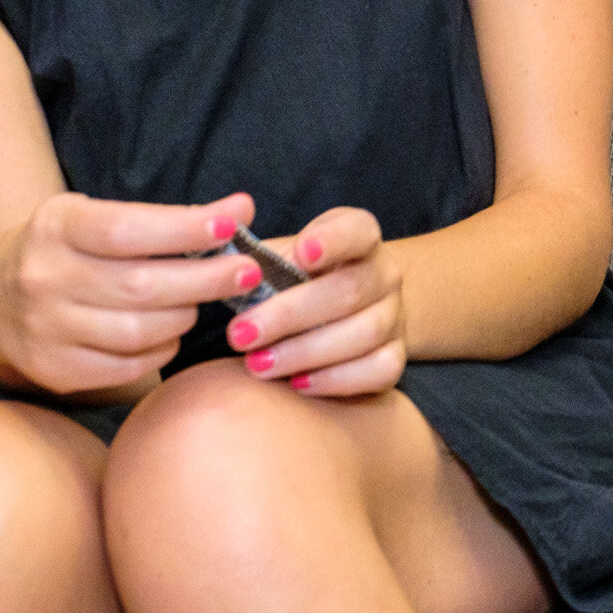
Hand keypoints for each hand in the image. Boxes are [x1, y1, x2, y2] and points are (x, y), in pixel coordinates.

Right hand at [0, 191, 260, 396]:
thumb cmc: (67, 251)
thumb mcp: (100, 218)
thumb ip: (167, 217)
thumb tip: (241, 209)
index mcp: (56, 228)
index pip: (128, 230)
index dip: (185, 230)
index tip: (233, 225)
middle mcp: (43, 278)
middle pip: (141, 286)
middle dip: (206, 279)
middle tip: (247, 272)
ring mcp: (44, 329)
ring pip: (139, 330)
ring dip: (184, 316)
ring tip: (200, 302)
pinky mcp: (54, 370)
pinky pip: (126, 366)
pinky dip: (160, 349)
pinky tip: (169, 331)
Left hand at [229, 207, 406, 397]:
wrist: (349, 311)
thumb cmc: (300, 282)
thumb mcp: (282, 258)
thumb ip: (256, 258)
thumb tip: (215, 263)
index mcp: (360, 238)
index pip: (357, 229)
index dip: (333, 239)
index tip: (302, 252)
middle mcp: (385, 274)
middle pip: (349, 290)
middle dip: (290, 315)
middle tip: (240, 335)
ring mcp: (395, 316)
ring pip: (364, 334)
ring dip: (304, 352)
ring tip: (257, 364)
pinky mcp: (397, 356)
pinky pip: (379, 370)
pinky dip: (337, 379)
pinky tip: (298, 383)